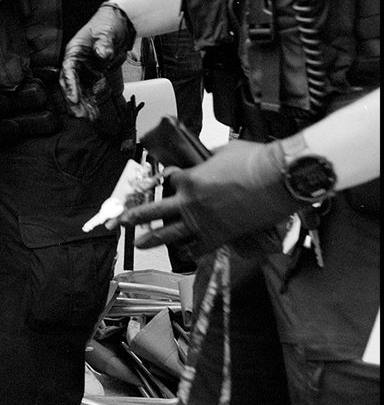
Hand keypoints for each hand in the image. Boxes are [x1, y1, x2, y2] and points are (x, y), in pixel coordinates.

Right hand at [59, 3, 136, 119]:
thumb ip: (103, 43)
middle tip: (80, 114)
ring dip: (84, 105)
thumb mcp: (106, 31)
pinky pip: (91, 92)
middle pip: (72, 85)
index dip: (70, 85)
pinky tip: (95, 114)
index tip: (74, 98)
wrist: (119, 23)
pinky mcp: (93, 75)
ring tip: (89, 118)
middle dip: (75, 100)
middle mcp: (76, 63)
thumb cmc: (107, 24)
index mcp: (74, 51)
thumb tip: (102, 53)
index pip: (68, 70)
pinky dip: (92, 103)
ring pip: (81, 91)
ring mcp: (84, 70)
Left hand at [123, 139, 299, 257]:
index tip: (169, 179)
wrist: (280, 179)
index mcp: (189, 178)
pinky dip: (192, 250)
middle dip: (137, 215)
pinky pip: (201, 246)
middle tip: (123, 220)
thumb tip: (209, 159)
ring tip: (140, 244)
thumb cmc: (256, 160)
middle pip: (156, 210)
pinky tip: (184, 253)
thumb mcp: (225, 151)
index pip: (169, 179)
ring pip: (171, 233)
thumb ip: (211, 158)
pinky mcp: (222, 235)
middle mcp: (191, 202)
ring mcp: (204, 221)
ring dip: (153, 238)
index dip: (169, 178)